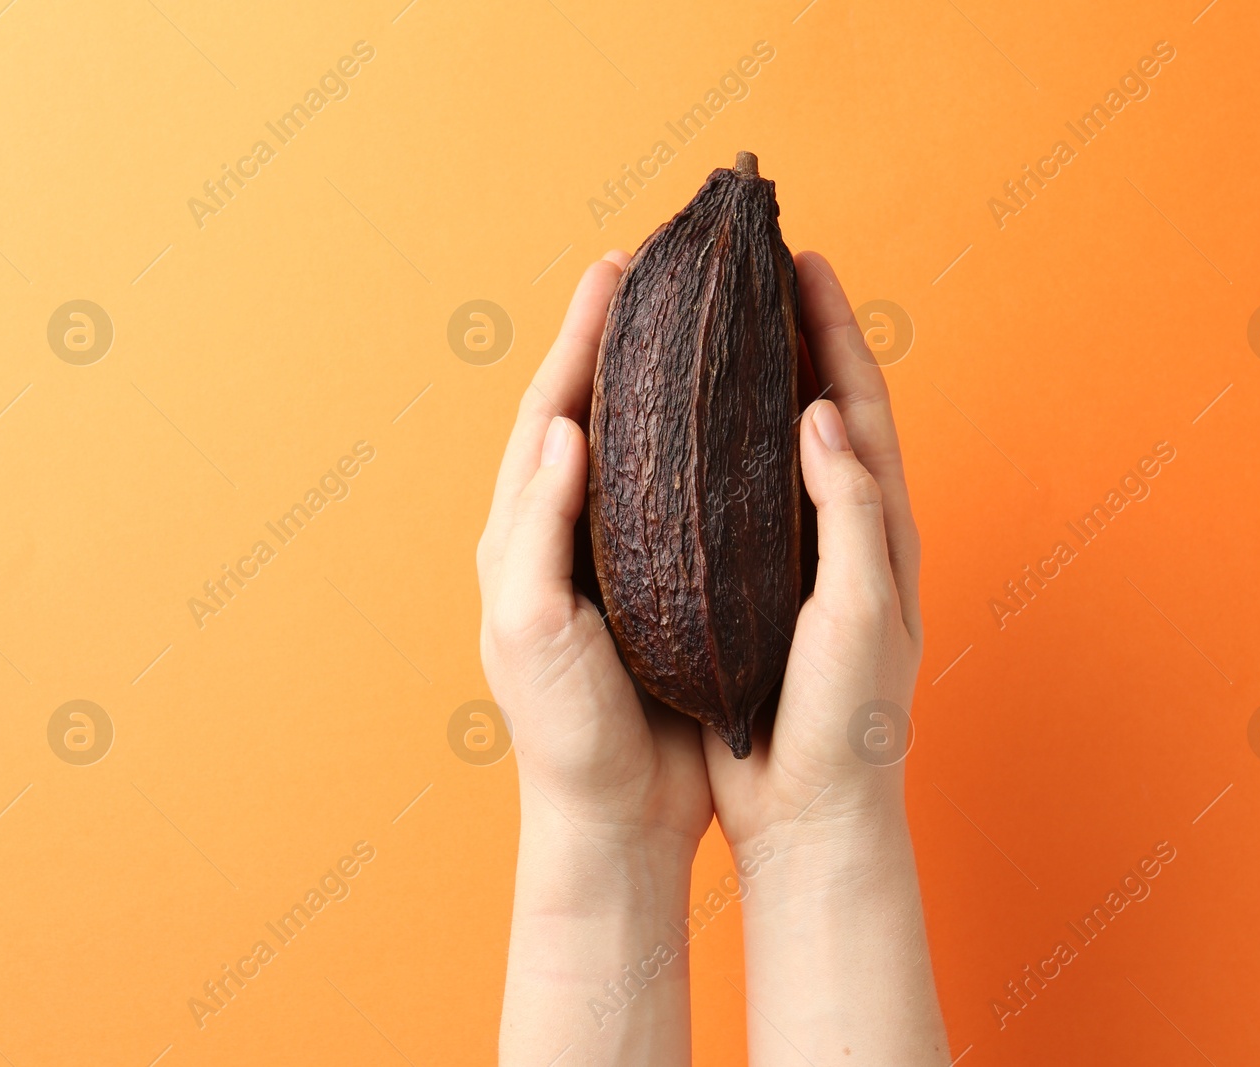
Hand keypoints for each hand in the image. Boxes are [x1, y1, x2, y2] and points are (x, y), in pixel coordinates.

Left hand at [478, 250, 712, 857]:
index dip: (580, 337)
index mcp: (523, 534)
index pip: (551, 411)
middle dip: (620, 339)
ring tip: (701, 325)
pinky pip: (682, 498)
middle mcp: (566, 533)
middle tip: (663, 272)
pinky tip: (737, 424)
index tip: (614, 270)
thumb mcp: (532, 631)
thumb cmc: (564, 732)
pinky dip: (701, 449)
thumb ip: (539, 533)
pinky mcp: (665, 588)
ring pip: (640, 448)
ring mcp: (617, 558)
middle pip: (593, 412)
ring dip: (663, 384)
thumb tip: (563, 433)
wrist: (614, 816)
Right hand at [703, 249, 924, 852]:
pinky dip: (711, 457)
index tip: (803, 260)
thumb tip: (819, 411)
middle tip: (749, 275)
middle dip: (791, 338)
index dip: (834, 327)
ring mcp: (796, 562)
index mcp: (881, 526)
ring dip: (749, 389)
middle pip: (818, 410)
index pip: (859, 402)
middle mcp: (841, 532)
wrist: (813, 814)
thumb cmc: (848, 721)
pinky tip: (671, 442)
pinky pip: (732, 504)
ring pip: (771, 454)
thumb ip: (852, 510)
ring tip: (705, 337)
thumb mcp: (860, 610)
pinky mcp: (752, 595)